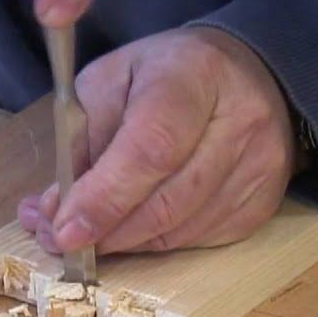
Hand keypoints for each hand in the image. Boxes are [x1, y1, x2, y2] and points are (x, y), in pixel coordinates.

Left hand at [18, 27, 295, 254]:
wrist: (249, 74)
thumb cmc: (164, 76)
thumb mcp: (109, 82)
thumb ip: (79, 141)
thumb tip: (52, 210)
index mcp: (192, 75)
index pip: (150, 148)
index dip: (104, 197)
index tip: (65, 231)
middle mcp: (239, 120)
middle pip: (168, 199)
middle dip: (109, 230)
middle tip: (64, 241)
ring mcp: (260, 165)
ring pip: (183, 229)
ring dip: (128, 242)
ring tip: (91, 235)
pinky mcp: (264, 201)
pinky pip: (200, 239)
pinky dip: (158, 242)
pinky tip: (134, 227)